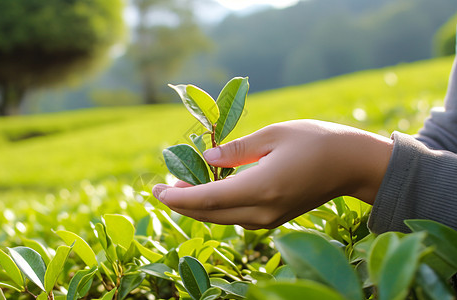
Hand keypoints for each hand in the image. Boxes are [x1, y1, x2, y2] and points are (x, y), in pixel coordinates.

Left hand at [153, 120, 392, 229]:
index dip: (178, 197)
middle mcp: (263, 210)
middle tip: (161, 188)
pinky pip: (236, 217)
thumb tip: (206, 157)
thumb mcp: (273, 135)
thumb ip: (237, 150)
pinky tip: (208, 190)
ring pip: (221, 218)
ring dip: (198, 205)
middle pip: (210, 214)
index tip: (156, 190)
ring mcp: (269, 219)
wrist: (352, 164)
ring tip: (180, 187)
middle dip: (182, 203)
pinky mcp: (274, 219)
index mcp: (261, 187)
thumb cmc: (316, 141)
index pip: (208, 199)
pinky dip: (216, 207)